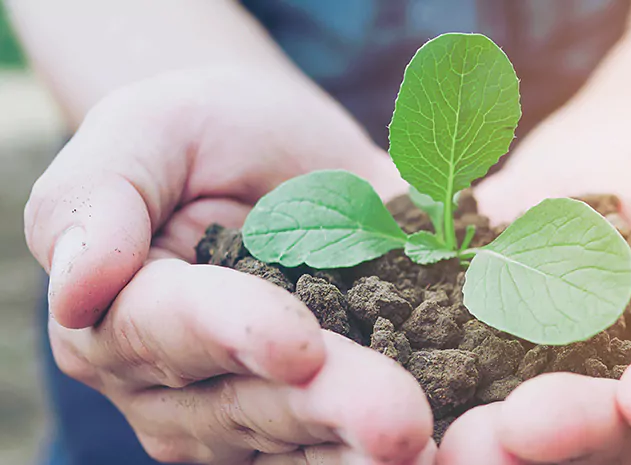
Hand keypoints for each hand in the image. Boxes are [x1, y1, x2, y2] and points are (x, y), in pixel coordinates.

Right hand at [25, 68, 433, 463]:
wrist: (273, 153)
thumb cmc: (201, 133)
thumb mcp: (146, 129)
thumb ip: (97, 199)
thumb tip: (76, 287)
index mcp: (124, 315)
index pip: (176, 330)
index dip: (237, 336)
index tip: (299, 345)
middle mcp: (180, 385)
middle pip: (252, 404)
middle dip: (328, 410)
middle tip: (402, 423)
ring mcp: (252, 411)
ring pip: (305, 443)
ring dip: (364, 446)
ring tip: (427, 444)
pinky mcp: (319, 416)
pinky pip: (347, 442)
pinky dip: (387, 444)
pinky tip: (450, 449)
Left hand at [438, 101, 630, 463]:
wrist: (608, 153)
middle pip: (630, 443)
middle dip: (580, 434)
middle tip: (526, 427)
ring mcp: (570, 395)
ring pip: (551, 439)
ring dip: (505, 443)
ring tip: (462, 440)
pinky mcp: (497, 369)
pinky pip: (476, 391)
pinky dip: (447, 399)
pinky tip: (413, 396)